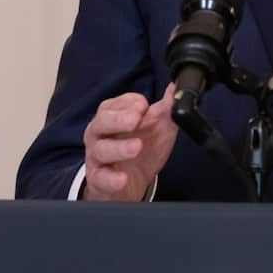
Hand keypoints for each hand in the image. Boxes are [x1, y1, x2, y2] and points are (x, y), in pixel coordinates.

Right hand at [82, 84, 177, 200]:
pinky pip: (101, 178)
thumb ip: (166, 109)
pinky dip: (111, 179)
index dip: (130, 103)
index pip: (115, 104)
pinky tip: (122, 178)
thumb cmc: (141, 148)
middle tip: (135, 119)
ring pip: (101, 150)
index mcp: (112, 116)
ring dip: (119, 148)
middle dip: (118, 119)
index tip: (144, 106)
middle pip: (102, 121)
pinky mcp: (98, 180)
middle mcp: (100, 134)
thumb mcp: (157, 127)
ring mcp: (97, 157)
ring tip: (137, 147)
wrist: (131, 183)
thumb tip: (175, 89)